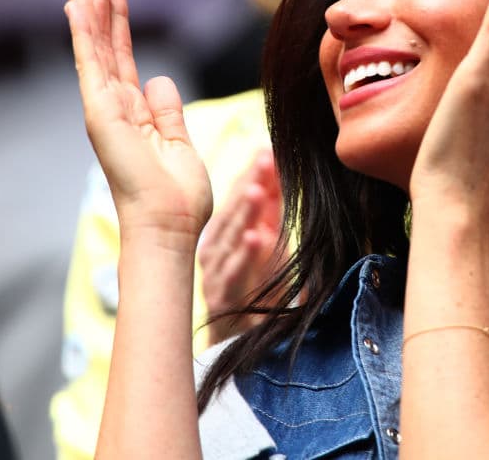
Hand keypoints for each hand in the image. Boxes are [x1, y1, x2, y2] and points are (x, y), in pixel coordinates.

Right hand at [62, 0, 211, 250]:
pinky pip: (91, 63)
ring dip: (88, 7)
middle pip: (104, 44)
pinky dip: (82, 32)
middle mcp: (114, 107)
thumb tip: (160, 79)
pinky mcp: (100, 113)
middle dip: (97, 4)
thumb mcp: (179, 143)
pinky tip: (75, 3)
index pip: (122, 57)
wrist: (168, 226)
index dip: (117, 23)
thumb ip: (168, 110)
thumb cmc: (177, 197)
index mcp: (135, 113)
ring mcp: (104, 109)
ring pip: (94, 46)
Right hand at [198, 148, 287, 342]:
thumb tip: (273, 157)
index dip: (253, 174)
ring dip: (245, 213)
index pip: (238, 197)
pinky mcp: (223, 296)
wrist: (243, 339)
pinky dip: (246, 254)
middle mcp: (215, 249)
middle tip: (265, 161)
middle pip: (233, 213)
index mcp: (224, 232)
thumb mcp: (268, 240)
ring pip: (230, 238)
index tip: (269, 150)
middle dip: (249, 185)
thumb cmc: (257, 285)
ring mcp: (216, 272)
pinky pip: (234, 272)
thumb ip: (272, 205)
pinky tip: (257, 236)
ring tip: (258, 190)